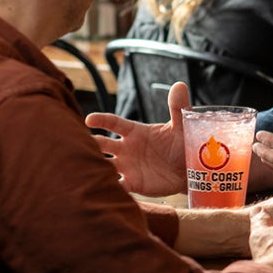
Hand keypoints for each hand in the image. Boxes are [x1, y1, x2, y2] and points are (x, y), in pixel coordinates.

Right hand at [85, 81, 189, 195]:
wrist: (191, 170)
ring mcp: (127, 166)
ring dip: (94, 165)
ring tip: (82, 166)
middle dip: (91, 143)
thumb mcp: (181, 126)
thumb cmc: (183, 145)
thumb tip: (180, 85)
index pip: (114, 123)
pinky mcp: (132, 183)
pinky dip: (107, 186)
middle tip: (81, 144)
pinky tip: (100, 187)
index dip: (101, 120)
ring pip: (103, 164)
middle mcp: (126, 148)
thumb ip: (178, 107)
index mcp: (135, 132)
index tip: (89, 119)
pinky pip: (116, 185)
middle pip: (102, 144)